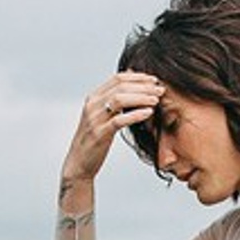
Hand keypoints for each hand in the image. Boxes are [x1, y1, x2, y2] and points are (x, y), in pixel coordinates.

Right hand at [60, 71, 163, 195]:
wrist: (79, 162)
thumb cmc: (95, 140)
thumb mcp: (103, 116)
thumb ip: (114, 101)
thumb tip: (133, 85)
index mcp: (94, 98)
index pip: (118, 78)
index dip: (138, 77)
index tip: (154, 81)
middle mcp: (93, 105)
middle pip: (120, 86)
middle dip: (143, 86)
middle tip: (160, 90)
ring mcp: (95, 119)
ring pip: (119, 100)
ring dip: (141, 98)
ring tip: (156, 100)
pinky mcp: (99, 134)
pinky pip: (119, 120)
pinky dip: (135, 115)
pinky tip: (148, 113)